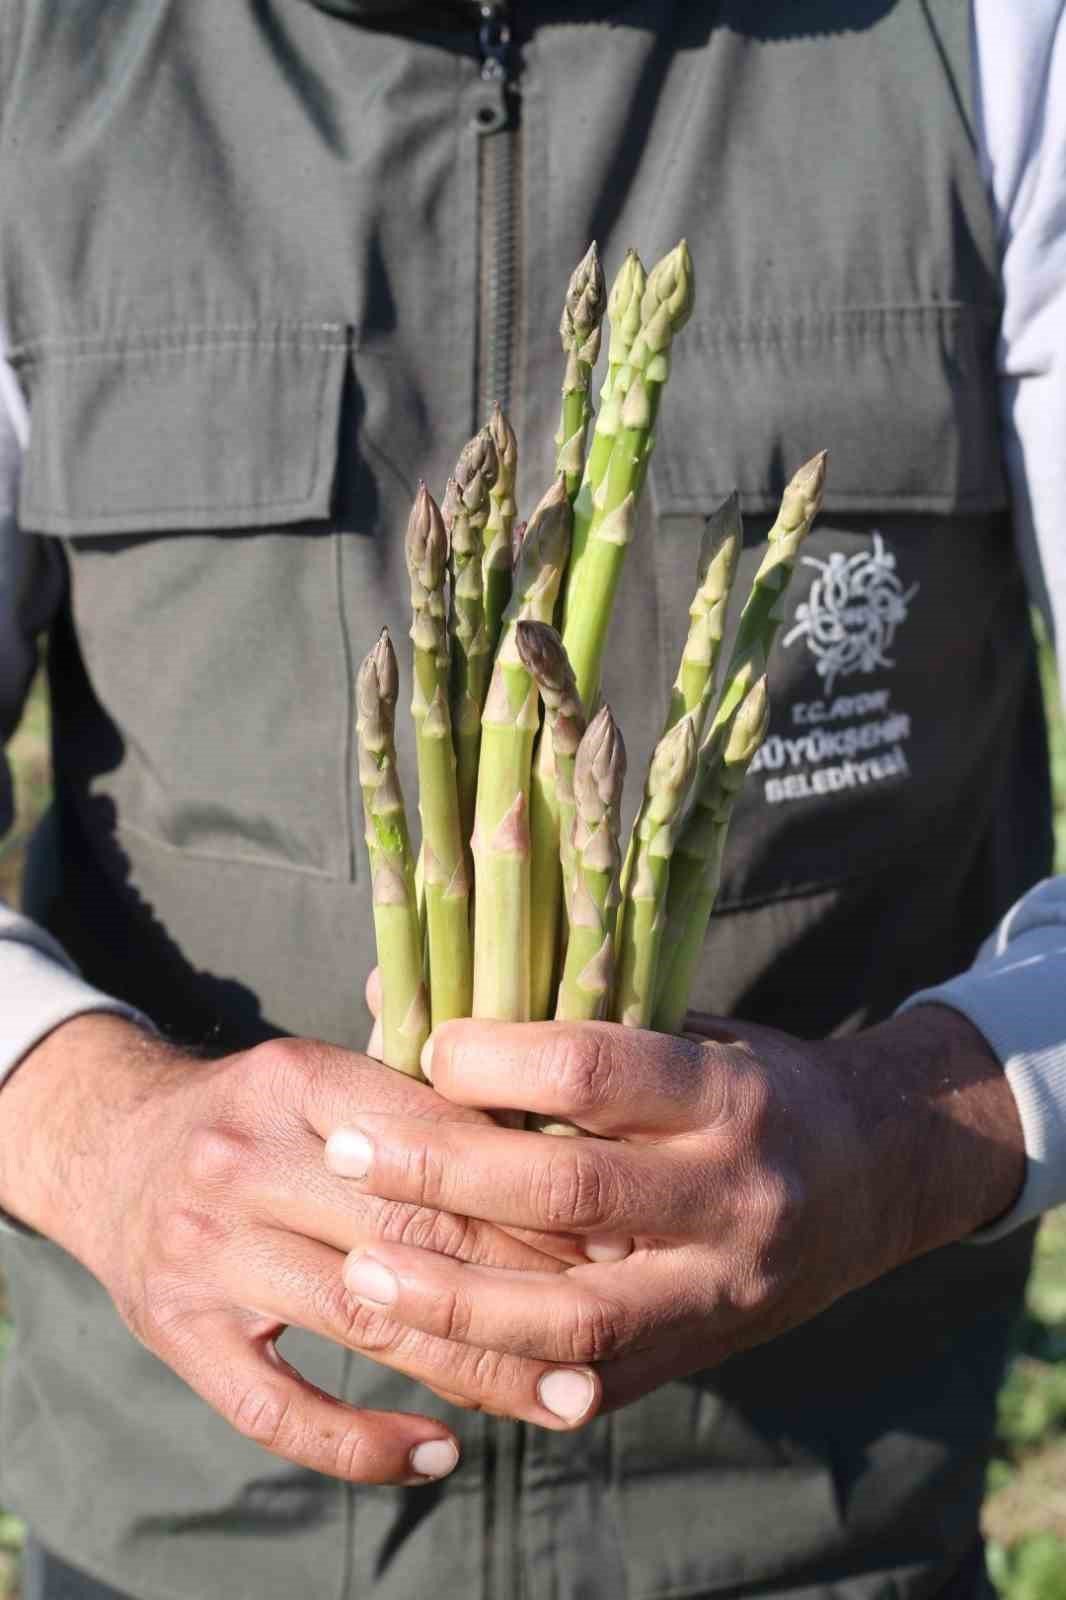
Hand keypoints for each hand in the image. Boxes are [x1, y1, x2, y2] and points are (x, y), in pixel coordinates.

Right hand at [0, 1014, 602, 1484]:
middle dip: (522, 1284)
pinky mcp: (176, 1329)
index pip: (433, 1140)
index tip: (608, 1233)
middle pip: (409, 1233)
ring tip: (565, 1401)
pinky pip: (275, 1407)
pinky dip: (360, 1443)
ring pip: (364, 1321)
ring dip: (474, 1369)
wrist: (111, 1145)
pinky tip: (437, 1456)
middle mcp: (243, 1158)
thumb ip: (417, 1106)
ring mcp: (204, 1249)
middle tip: (610, 1323)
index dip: (526, 1193)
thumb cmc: (258, 1115)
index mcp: (296, 1079)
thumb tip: (559, 1155)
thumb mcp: (324, 1078)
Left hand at [324, 1004, 1024, 1412]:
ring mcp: (719, 1290)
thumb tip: (399, 989)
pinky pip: (584, 1379)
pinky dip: (497, 1370)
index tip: (426, 1047)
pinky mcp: (699, 1355)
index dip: (495, 1058)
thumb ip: (563, 1021)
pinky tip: (420, 1346)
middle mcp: (731, 1194)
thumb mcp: (687, 1028)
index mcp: (726, 1093)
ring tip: (361, 1271)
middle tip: (346, 1148)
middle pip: (567, 1188)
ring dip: (452, 1298)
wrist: (877, 1178)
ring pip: (572, 1314)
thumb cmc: (755, 1084)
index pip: (594, 1070)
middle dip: (443, 1171)